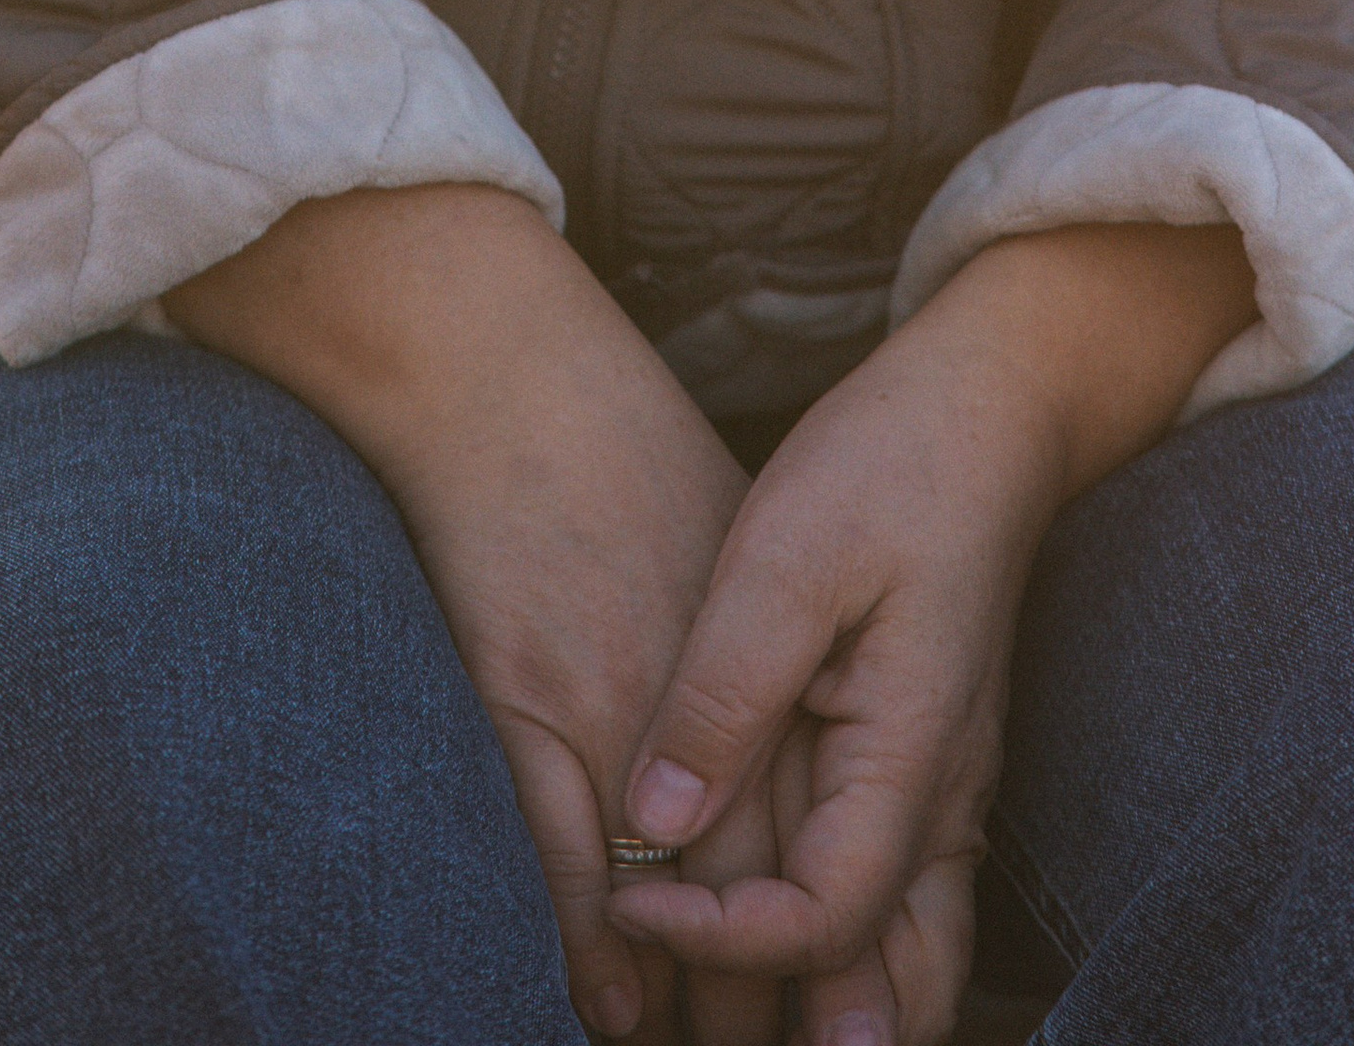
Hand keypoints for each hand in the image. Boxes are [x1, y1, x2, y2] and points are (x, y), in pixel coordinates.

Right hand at [163, 181, 789, 1039]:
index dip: (841, 956)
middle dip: (776, 1006)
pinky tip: (611, 1015)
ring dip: (693, 1006)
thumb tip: (805, 773)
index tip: (847, 1024)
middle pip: (765, 902)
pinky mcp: (530, 700)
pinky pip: (569, 864)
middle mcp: (714, 696)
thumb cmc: (625, 451)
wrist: (507, 374)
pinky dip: (593, 950)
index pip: (833, 848)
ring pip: (678, 907)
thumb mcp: (741, 550)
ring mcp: (619, 705)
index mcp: (778, 662)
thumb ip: (774, 672)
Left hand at [606, 220, 1257, 1044]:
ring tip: (725, 1007)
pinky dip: (841, 952)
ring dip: (829, 1007)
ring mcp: (945, 794)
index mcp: (912, 756)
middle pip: (894, 996)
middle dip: (800, 1031)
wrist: (987, 406)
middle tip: (694, 1022)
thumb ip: (723, 697)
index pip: (824, 925)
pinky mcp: (925, 768)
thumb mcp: (784, 555)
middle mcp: (944, 803)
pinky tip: (768, 941)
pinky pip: (900, 906)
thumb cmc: (890, 462)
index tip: (626, 896)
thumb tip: (653, 833)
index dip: (719, 939)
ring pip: (910, 965)